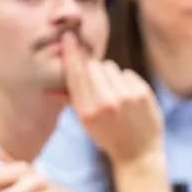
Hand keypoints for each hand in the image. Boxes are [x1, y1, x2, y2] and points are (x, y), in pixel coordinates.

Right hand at [60, 32, 163, 164]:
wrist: (139, 154)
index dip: (71, 53)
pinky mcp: (143, 94)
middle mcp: (105, 102)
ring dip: (110, 76)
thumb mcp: (85, 123)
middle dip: (94, 71)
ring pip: (110, 67)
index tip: (68, 37)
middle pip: (93, 65)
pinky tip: (129, 97)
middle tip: (99, 86)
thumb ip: (69, 101)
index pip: (75, 73)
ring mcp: (126, 97)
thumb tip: (48, 89)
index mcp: (87, 110)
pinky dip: (126, 81)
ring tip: (115, 94)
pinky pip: (127, 73)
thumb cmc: (108, 137)